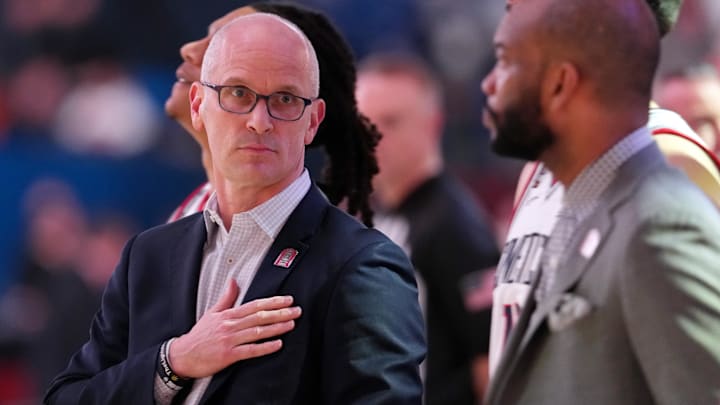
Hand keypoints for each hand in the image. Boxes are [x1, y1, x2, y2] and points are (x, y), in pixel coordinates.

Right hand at [168, 279, 300, 377]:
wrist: (183, 355)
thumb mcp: (211, 313)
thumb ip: (226, 298)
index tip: (288, 300)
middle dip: (280, 313)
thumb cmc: (199, 335)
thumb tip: (233, 281)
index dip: (273, 302)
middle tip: (297, 310)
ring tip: (291, 324)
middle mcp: (230, 325)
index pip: (255, 305)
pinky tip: (278, 344)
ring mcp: (230, 340)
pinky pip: (250, 350)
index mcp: (228, 315)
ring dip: (276, 328)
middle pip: (260, 317)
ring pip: (257, 332)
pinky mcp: (228, 355)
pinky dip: (265, 347)